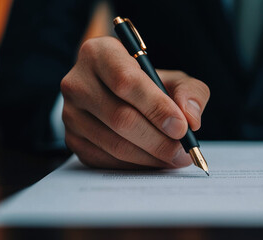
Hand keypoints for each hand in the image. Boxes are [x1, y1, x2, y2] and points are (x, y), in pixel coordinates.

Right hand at [60, 37, 209, 168]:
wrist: (121, 96)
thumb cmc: (151, 85)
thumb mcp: (174, 78)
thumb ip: (191, 92)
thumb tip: (190, 118)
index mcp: (100, 53)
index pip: (126, 81)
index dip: (156, 107)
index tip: (182, 127)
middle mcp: (78, 82)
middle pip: (120, 117)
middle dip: (158, 140)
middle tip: (183, 151)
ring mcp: (71, 113)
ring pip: (114, 144)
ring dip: (150, 157)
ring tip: (175, 158)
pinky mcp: (72, 140)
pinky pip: (106, 160)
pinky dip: (135, 166)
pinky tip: (154, 161)